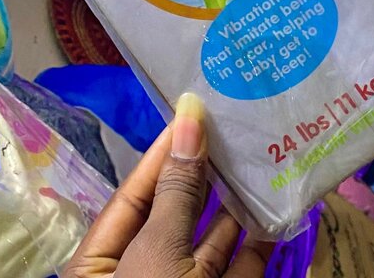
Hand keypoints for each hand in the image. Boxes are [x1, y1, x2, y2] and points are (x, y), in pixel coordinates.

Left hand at [63, 94, 268, 277]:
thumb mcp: (157, 250)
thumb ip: (177, 190)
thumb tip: (190, 118)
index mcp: (100, 267)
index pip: (132, 197)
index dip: (162, 155)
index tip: (192, 112)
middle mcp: (140, 275)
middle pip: (174, 217)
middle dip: (204, 175)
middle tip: (235, 126)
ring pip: (209, 244)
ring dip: (236, 205)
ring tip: (260, 158)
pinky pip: (237, 269)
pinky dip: (256, 242)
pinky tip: (274, 209)